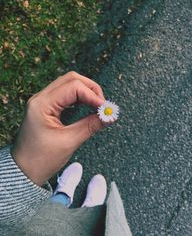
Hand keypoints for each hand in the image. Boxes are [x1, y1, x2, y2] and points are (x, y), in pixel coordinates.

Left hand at [12, 71, 104, 185]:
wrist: (23, 171)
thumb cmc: (41, 159)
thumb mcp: (69, 142)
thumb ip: (91, 125)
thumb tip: (110, 116)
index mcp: (42, 104)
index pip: (73, 87)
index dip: (93, 96)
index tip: (106, 109)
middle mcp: (41, 98)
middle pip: (71, 79)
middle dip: (91, 89)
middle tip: (103, 105)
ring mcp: (43, 101)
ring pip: (68, 84)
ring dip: (86, 92)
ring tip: (97, 106)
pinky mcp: (46, 107)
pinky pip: (65, 94)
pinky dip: (79, 98)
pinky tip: (87, 106)